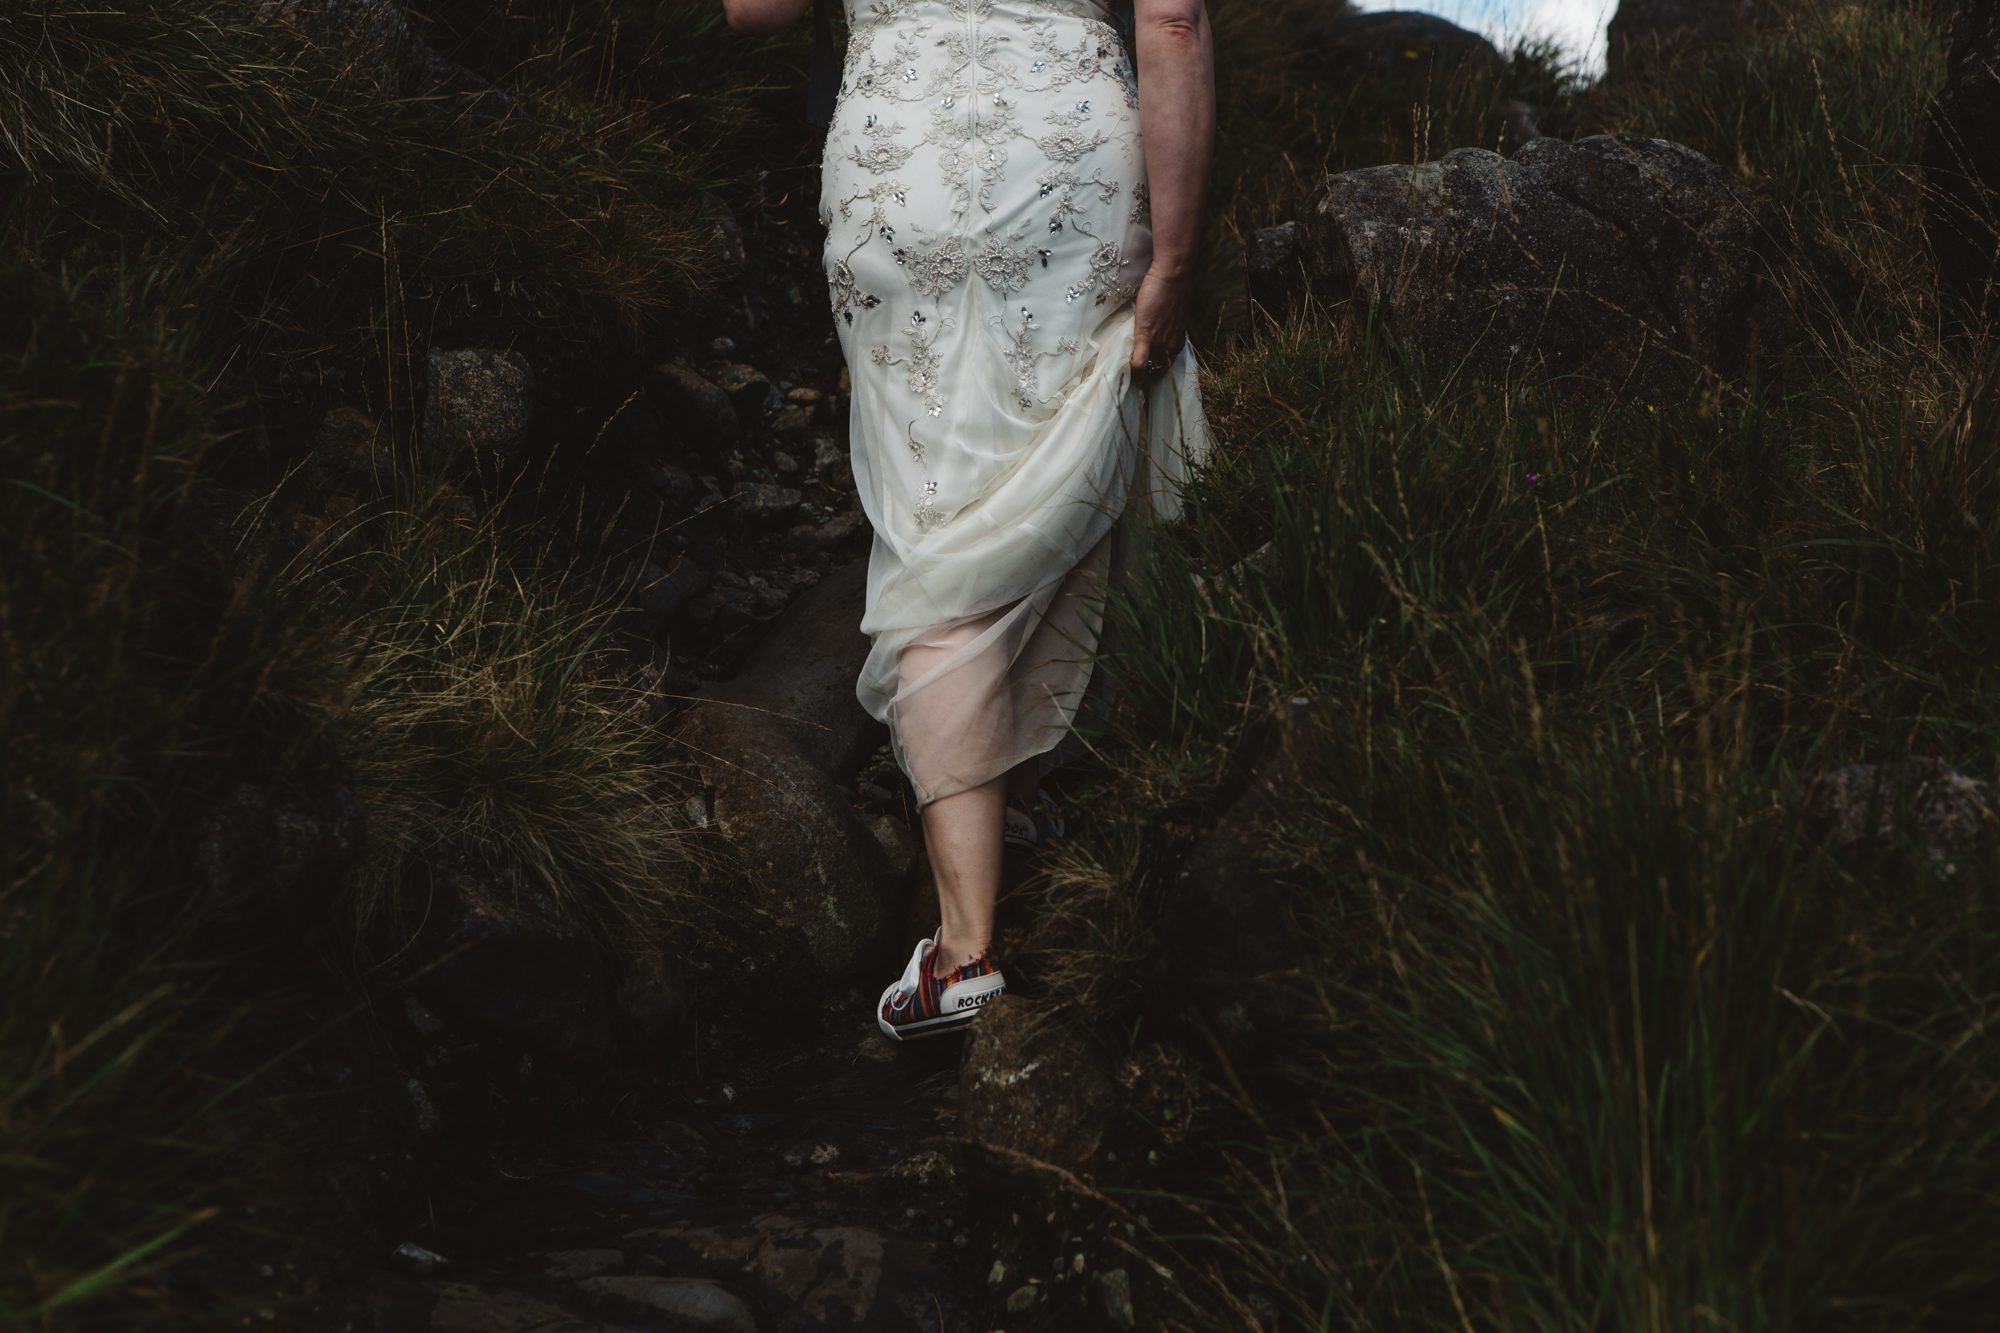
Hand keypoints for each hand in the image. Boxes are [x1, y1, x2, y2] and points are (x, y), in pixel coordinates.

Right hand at [1129, 265, 1189, 383]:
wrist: (1173, 276)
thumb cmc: (1172, 292)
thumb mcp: (1172, 316)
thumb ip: (1165, 329)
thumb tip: (1155, 333)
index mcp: (1176, 343)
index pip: (1164, 368)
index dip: (1153, 373)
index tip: (1143, 375)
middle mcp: (1170, 347)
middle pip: (1156, 373)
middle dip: (1145, 380)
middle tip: (1132, 381)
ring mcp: (1159, 342)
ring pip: (1148, 371)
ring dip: (1136, 377)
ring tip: (1124, 376)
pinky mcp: (1146, 335)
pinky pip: (1139, 362)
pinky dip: (1132, 368)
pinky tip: (1123, 368)